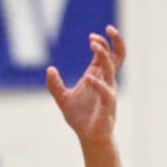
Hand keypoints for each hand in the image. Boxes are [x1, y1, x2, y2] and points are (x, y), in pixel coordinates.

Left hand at [46, 25, 124, 146]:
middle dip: (115, 41)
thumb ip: (55, 85)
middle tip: (107, 29)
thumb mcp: (63, 98)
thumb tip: (49, 69)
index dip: (101, 43)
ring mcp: (108, 92)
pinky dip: (98, 84)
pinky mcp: (108, 105)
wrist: (88, 137)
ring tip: (93, 45)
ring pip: (111, 69)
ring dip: (104, 55)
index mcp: (97, 76)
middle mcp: (106, 81)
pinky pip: (106, 91)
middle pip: (117, 56)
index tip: (91, 37)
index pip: (104, 54)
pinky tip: (89, 78)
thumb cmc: (80, 118)